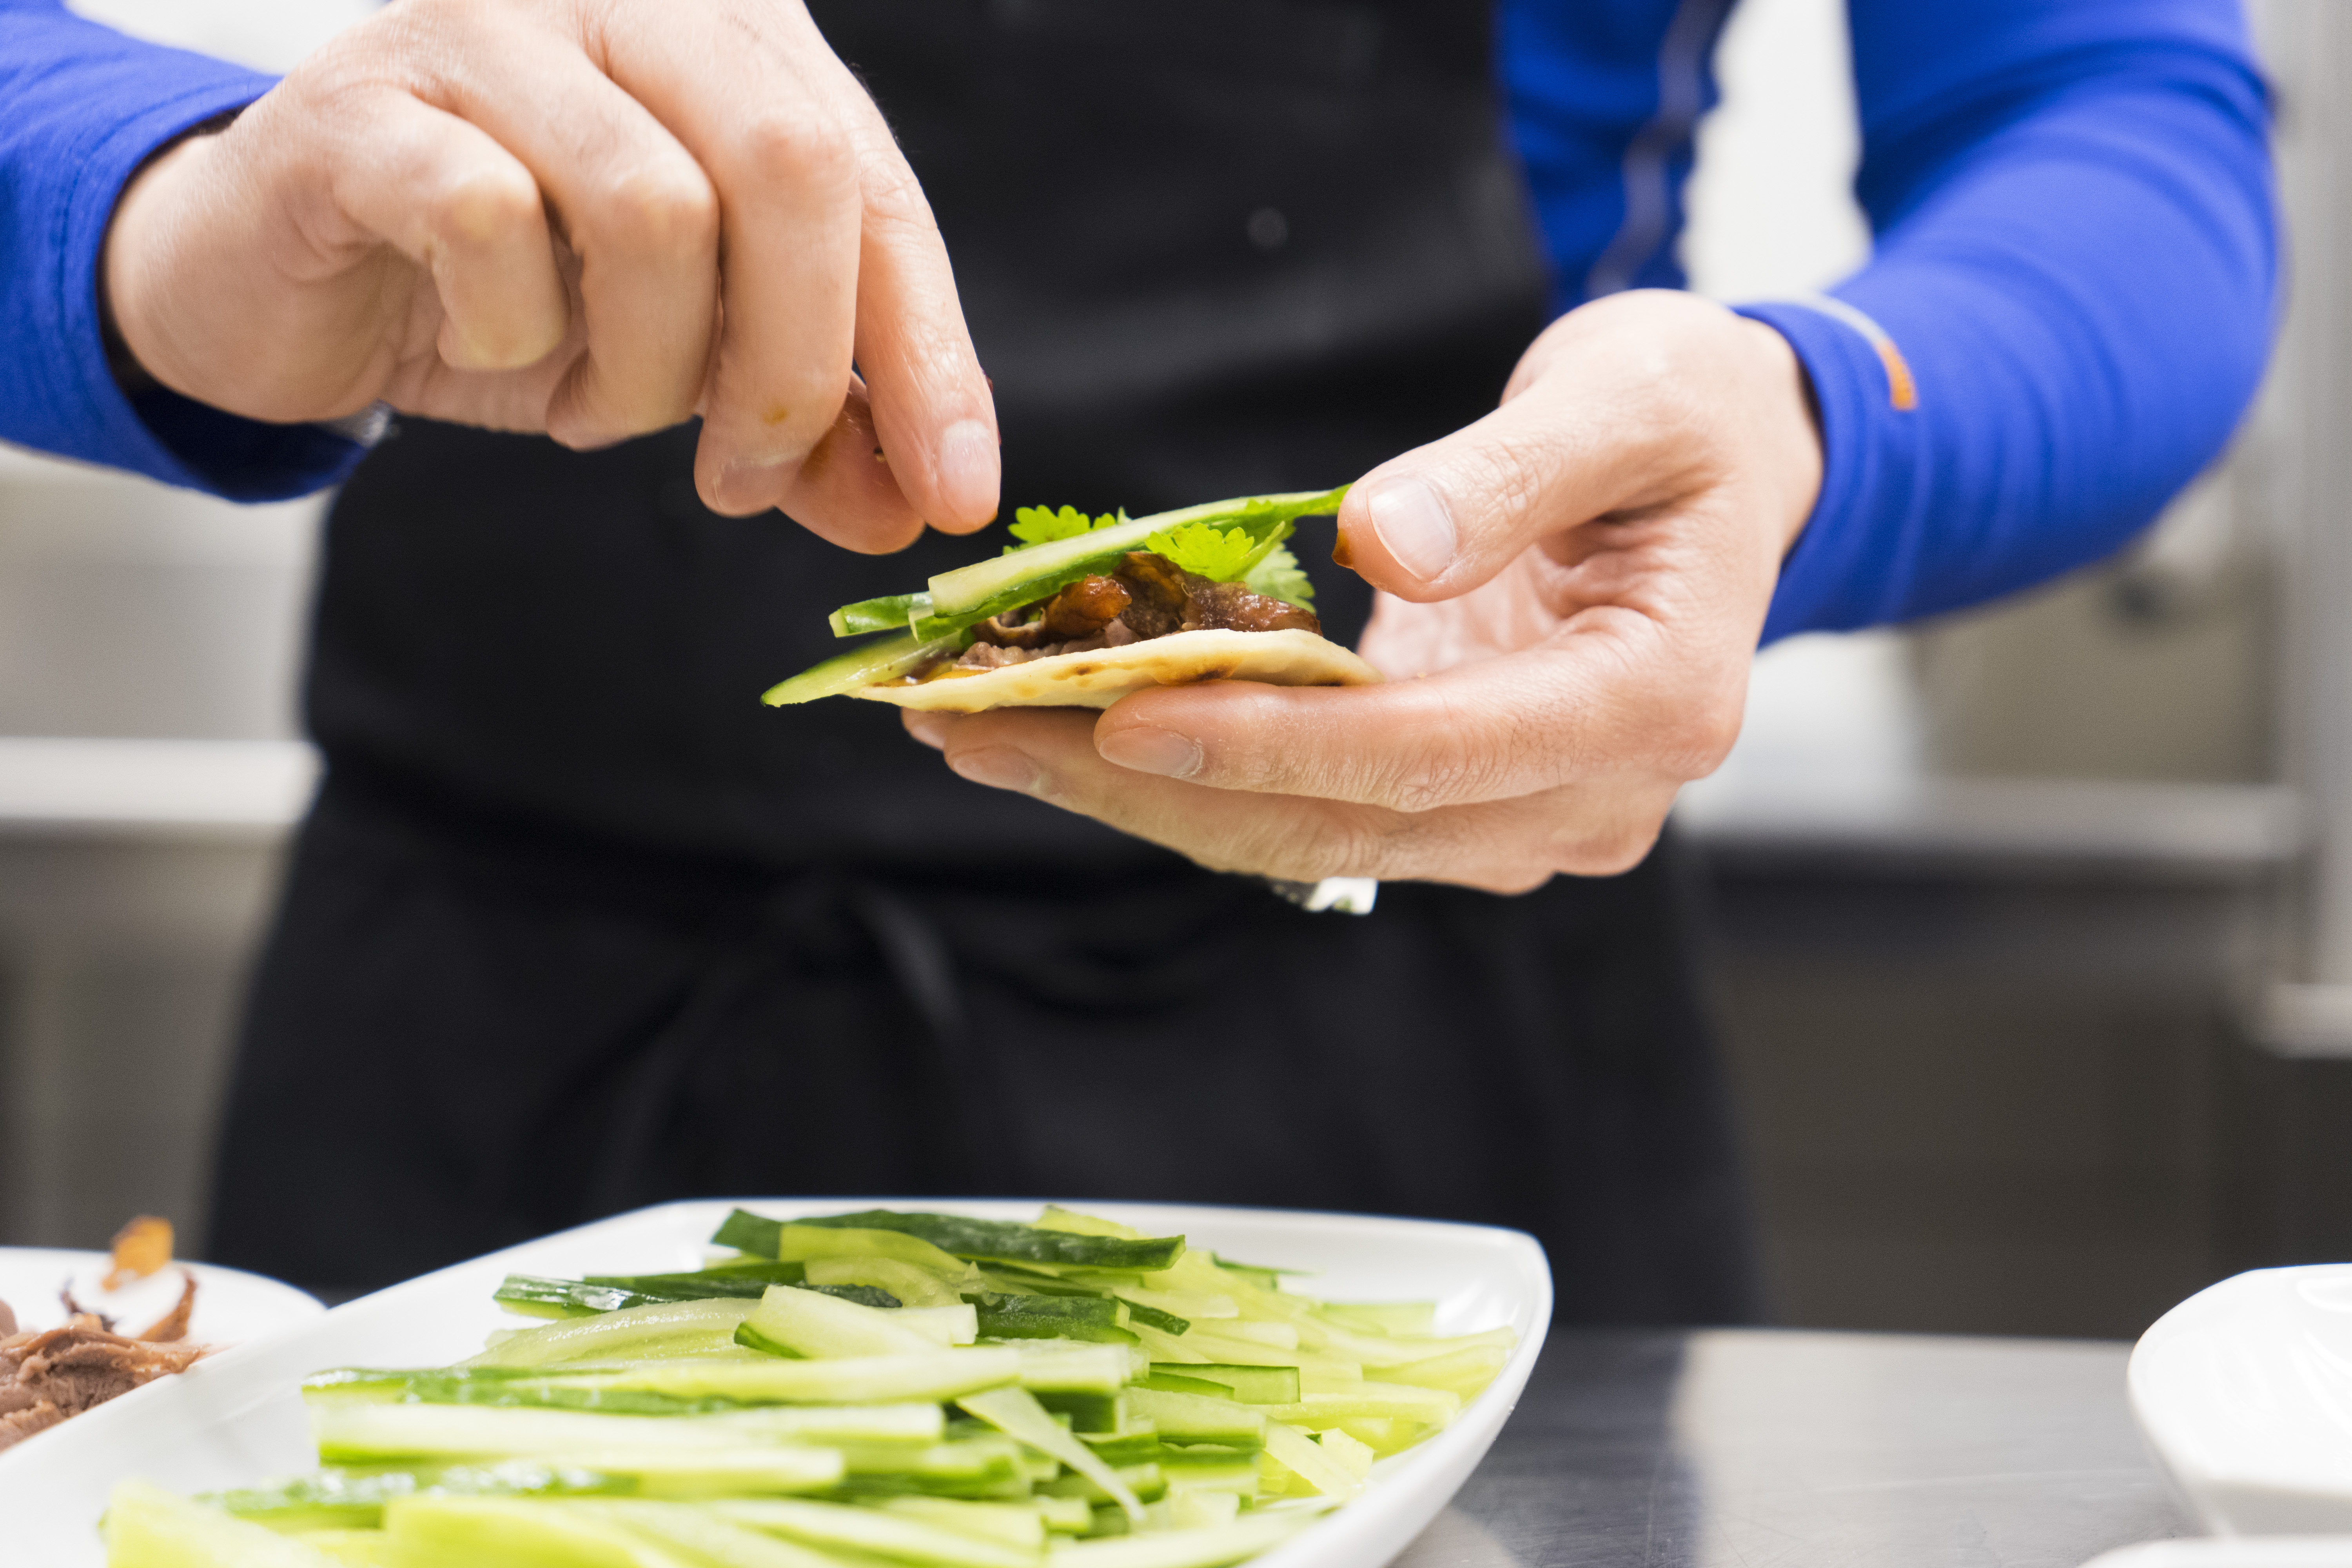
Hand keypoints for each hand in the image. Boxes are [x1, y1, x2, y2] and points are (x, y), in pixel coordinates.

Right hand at [100, 0, 995, 546]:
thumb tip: (914, 506)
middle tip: (741, 478)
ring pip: (651, 205)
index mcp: (733, 39)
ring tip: (591, 405)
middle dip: (791, 364)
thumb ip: (807, 422)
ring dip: (639, 366)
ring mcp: (489, 29)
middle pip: (789, 169)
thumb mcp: (690, 360)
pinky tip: (489, 346)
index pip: (876, 191)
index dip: (928, 354)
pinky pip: (488, 216)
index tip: (955, 494)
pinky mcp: (364, 101)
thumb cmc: (517, 293)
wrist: (300, 277)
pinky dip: (511, 329)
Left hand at [902, 290, 1821, 892]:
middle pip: (1343, 822)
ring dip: (1143, 795)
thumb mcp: (1626, 397)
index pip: (1429, 755)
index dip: (1269, 743)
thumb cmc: (1688, 415)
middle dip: (1152, 785)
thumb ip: (1514, 472)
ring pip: (1309, 835)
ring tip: (981, 735)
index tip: (1117, 715)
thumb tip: (1388, 543)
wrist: (1730, 475)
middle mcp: (1591, 799)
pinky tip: (1071, 726)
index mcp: (1651, 703)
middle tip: (973, 730)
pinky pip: (1315, 805)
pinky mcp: (1465, 802)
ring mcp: (1527, 817)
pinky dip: (1193, 772)